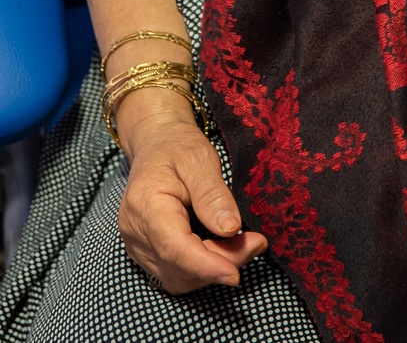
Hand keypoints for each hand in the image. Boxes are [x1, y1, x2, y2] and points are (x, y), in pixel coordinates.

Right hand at [117, 91, 266, 293]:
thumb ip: (212, 195)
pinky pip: (175, 272)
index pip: (174, 248)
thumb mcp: (199, 159)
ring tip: (245, 245)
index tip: (236, 273)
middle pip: (179, 267)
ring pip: (177, 277)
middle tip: (256, 244)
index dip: (206, 266)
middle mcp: (135, 232)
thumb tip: (230, 229)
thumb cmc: (177, 146)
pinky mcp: (147, 251)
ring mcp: (138, 245)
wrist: (156, 143)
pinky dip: (202, 268)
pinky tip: (224, 249)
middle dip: (220, 264)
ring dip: (213, 269)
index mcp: (145, 205)